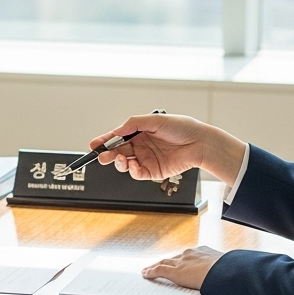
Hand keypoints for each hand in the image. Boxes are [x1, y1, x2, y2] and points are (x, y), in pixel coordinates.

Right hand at [89, 113, 246, 185]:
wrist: (200, 142)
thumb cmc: (181, 127)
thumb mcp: (155, 120)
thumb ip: (133, 124)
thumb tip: (116, 131)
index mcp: (140, 133)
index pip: (117, 137)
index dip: (105, 141)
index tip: (93, 145)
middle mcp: (141, 147)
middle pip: (118, 152)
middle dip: (108, 155)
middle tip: (101, 156)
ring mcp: (147, 160)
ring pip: (126, 164)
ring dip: (119, 162)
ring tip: (121, 159)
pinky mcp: (154, 172)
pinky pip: (138, 174)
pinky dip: (132, 171)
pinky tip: (133, 166)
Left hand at [141, 246, 223, 289]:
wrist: (225, 271)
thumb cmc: (229, 271)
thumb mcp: (227, 269)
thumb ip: (223, 272)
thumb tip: (231, 278)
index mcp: (203, 252)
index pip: (187, 256)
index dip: (180, 260)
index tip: (179, 262)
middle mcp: (190, 254)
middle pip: (173, 259)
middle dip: (166, 262)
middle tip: (159, 265)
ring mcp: (181, 262)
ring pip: (164, 263)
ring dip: (155, 267)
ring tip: (148, 270)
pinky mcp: (175, 272)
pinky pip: (159, 270)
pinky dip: (151, 272)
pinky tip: (146, 274)